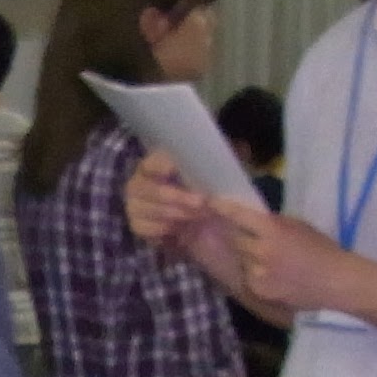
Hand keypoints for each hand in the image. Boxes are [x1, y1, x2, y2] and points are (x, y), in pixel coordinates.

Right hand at [123, 157, 240, 277]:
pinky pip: (148, 228)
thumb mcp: (219, 171)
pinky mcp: (136, 226)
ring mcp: (134, 205)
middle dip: (178, 197)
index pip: (151, 162)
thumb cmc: (205, 190)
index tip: (176, 169)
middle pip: (152, 190)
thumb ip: (227, 158)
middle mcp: (138, 183)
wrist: (197, 221)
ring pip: (153, 210)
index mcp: (154, 164)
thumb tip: (241, 147)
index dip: (161, 165)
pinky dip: (166, 229)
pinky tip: (181, 228)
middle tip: (202, 202)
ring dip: (178, 214)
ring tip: (199, 216)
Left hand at [210, 200, 346, 313]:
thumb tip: (251, 219)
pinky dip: (256, 276)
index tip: (210, 203)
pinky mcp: (259, 290)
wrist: (336, 281)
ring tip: (273, 263)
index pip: (239, 216)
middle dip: (244, 239)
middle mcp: (261, 250)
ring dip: (250, 259)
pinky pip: (248, 277)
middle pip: (237, 239)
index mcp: (272, 229)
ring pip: (242, 260)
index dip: (222, 209)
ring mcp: (258, 272)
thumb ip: (273, 222)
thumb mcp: (298, 226)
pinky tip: (275, 277)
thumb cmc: (321, 249)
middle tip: (259, 242)